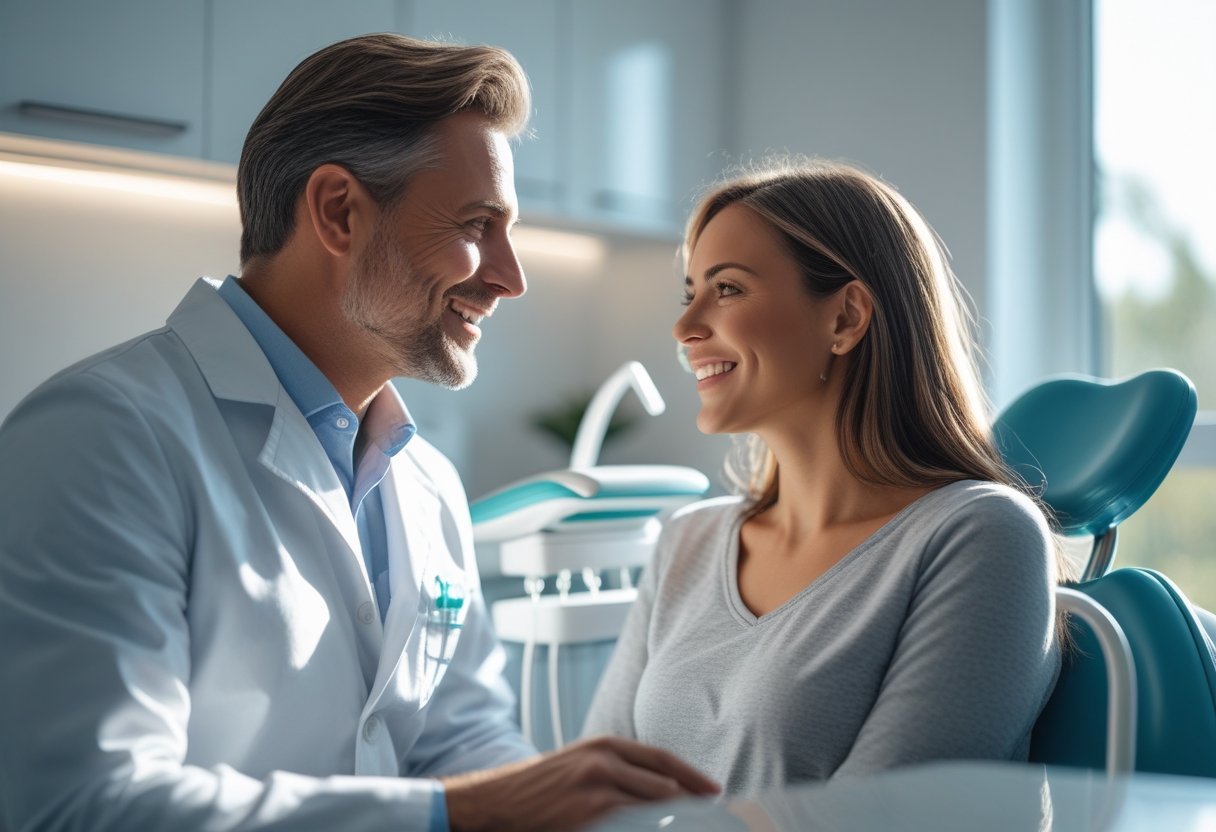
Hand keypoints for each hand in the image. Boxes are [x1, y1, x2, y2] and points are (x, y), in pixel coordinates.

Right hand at [440, 735, 719, 831]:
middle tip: (711, 816)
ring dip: (671, 819)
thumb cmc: (538, 788)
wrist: (495, 802)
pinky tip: (654, 830)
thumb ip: (615, 770)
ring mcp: (595, 788)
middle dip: (688, 802)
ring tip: (690, 826)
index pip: (662, 757)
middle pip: (663, 782)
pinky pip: (629, 824)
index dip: (692, 774)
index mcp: (604, 745)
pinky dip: (645, 827)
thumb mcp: (579, 765)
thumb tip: (659, 788)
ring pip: (650, 805)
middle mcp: (603, 760)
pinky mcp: (586, 814)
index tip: (713, 790)